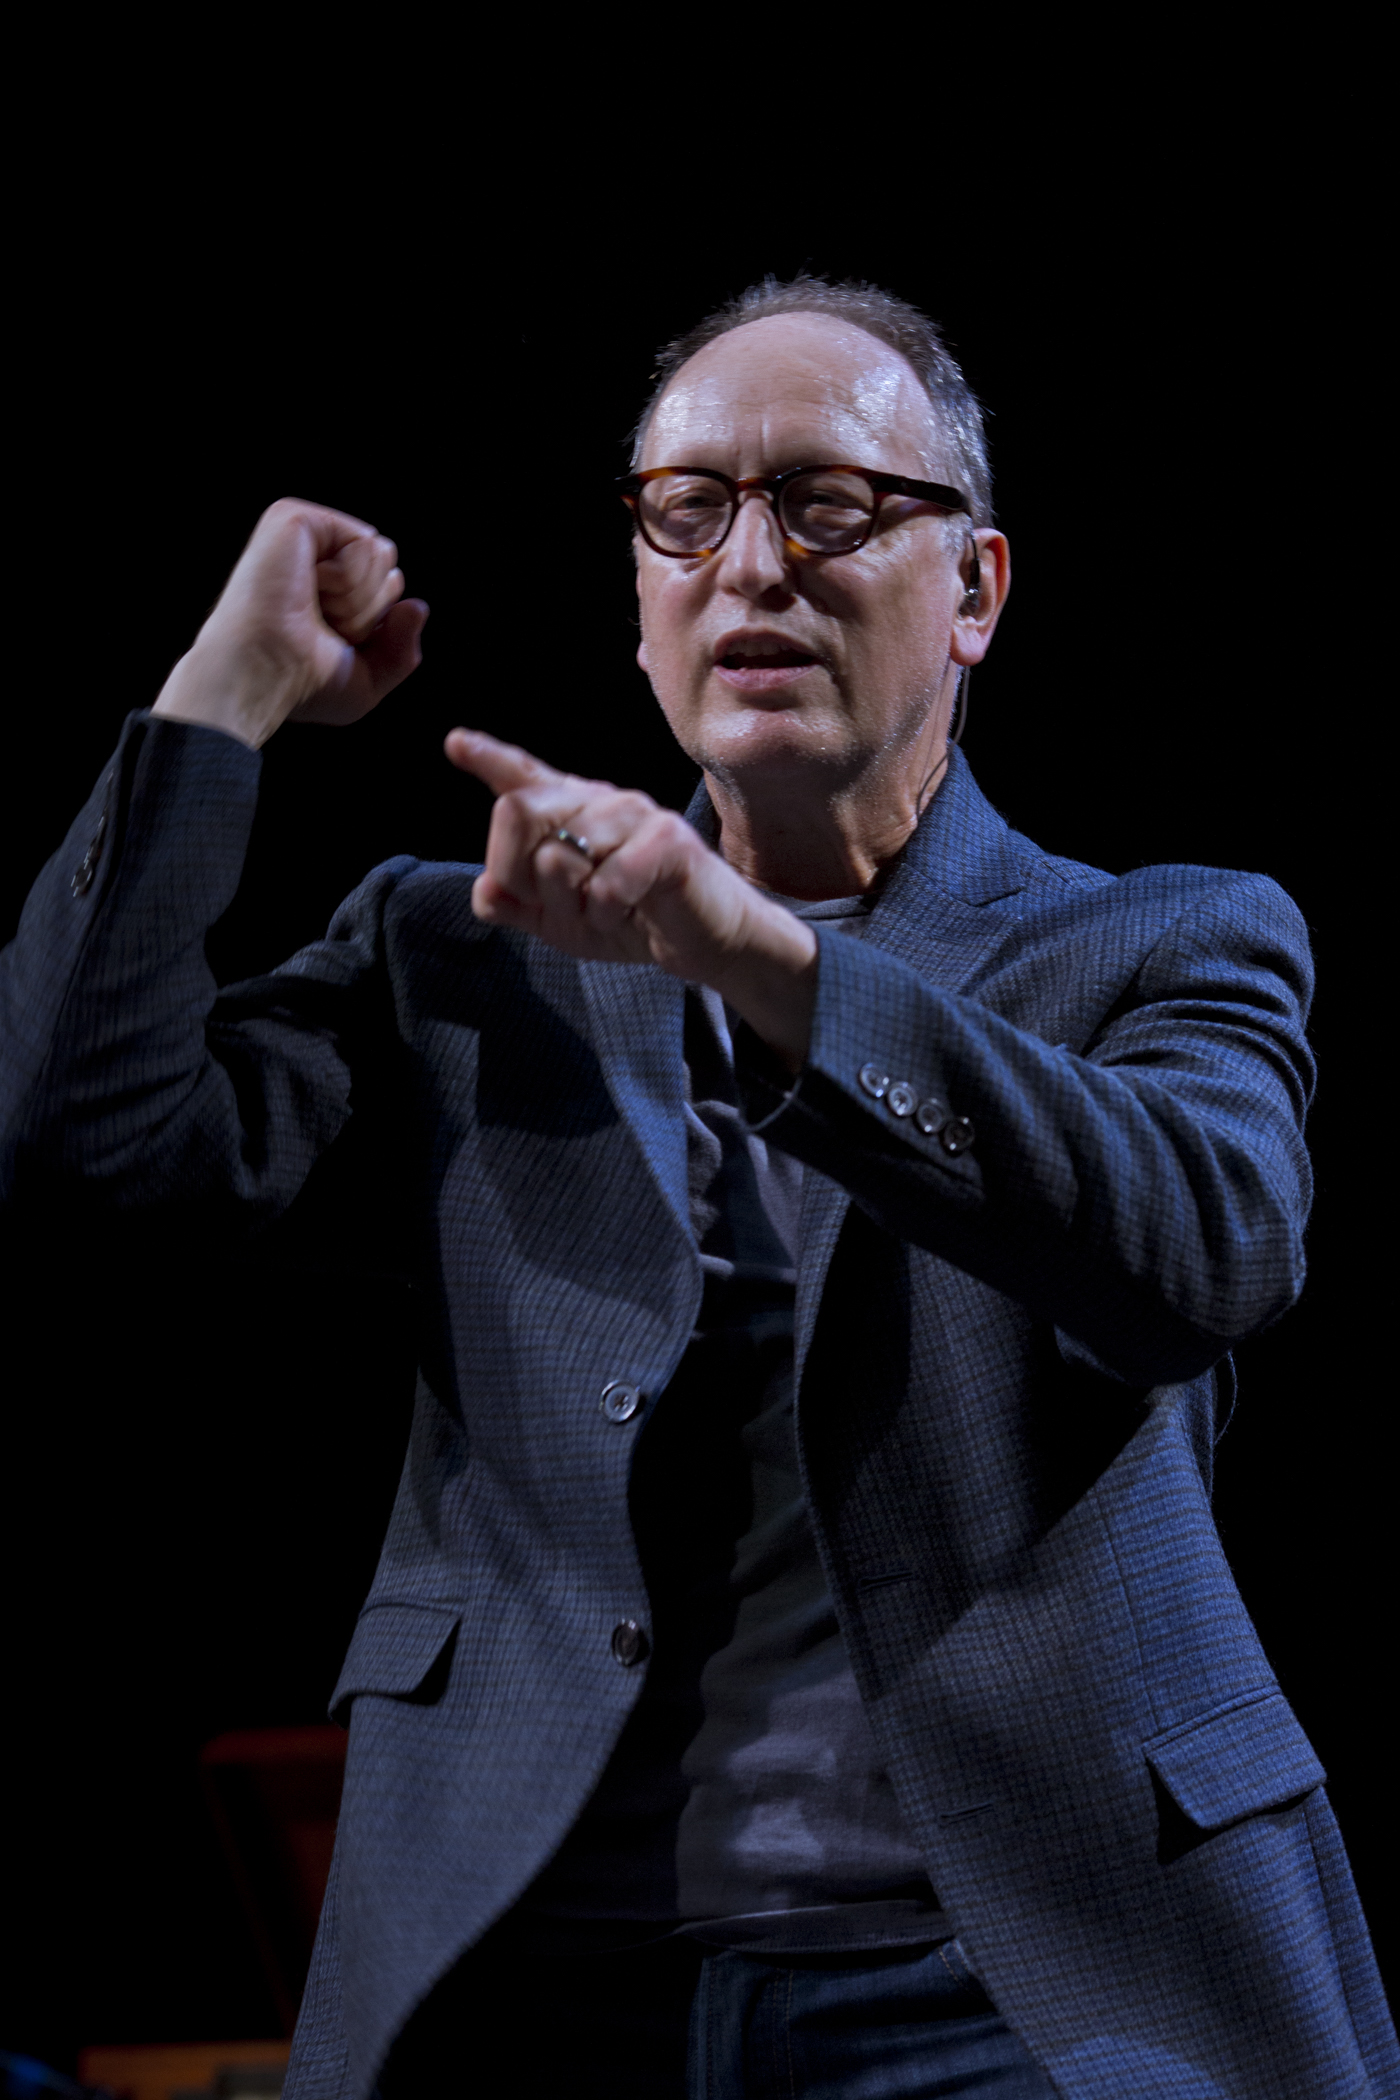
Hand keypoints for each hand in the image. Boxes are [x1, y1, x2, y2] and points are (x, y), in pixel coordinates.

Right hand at [152, 498, 427, 748]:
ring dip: (358, 599)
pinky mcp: (295, 518)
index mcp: (326, 589)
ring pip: (383, 554)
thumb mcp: (368, 680)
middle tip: (321, 626)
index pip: (392, 587)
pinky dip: (348, 579)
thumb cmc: (302, 687)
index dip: (376, 624)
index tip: (332, 642)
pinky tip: (307, 587)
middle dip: (370, 611)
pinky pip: (365, 542)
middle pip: (390, 567)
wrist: (266, 676)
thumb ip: (403, 649)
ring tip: (310, 609)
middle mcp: (313, 557)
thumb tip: (417, 606)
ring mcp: (303, 535)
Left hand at [446, 729, 817, 1067]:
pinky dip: (607, 915)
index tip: (457, 743)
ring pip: (556, 857)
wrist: (703, 941)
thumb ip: (517, 906)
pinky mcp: (665, 839)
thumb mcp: (561, 921)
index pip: (522, 777)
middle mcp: (597, 799)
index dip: (488, 757)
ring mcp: (632, 812)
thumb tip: (485, 891)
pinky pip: (604, 885)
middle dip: (518, 873)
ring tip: (607, 911)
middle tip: (561, 903)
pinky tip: (630, 914)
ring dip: (573, 905)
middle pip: (515, 812)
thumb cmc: (632, 920)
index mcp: (570, 811)